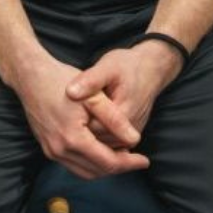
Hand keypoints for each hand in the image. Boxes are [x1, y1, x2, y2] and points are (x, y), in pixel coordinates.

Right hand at [12, 55, 149, 180]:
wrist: (30, 76)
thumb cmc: (61, 81)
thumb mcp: (94, 96)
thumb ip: (115, 119)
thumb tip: (135, 139)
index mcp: (72, 138)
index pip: (108, 162)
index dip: (129, 163)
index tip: (145, 160)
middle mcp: (59, 150)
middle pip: (96, 171)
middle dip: (119, 167)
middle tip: (136, 159)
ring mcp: (50, 150)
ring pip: (84, 171)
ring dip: (104, 167)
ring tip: (122, 156)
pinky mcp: (47, 147)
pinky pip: (73, 164)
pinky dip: (90, 163)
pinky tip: (101, 151)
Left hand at [64, 44, 179, 148]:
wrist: (150, 69)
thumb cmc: (127, 66)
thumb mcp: (108, 67)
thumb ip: (90, 80)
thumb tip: (70, 92)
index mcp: (123, 115)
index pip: (92, 132)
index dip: (74, 125)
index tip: (62, 112)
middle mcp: (130, 131)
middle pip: (97, 143)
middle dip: (79, 134)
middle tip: (64, 118)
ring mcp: (130, 135)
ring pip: (103, 146)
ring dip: (87, 139)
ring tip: (71, 122)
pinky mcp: (128, 135)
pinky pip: (109, 143)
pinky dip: (95, 138)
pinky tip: (83, 126)